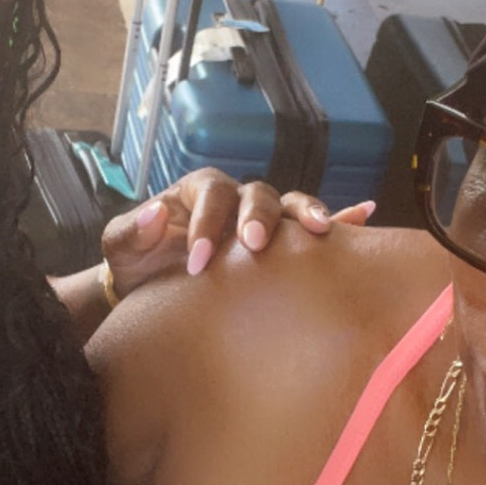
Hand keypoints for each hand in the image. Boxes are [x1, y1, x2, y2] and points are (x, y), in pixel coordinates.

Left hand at [102, 173, 375, 298]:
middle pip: (257, 194)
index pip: (210, 196)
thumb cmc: (138, 266)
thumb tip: (154, 215)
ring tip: (320, 230)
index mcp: (199, 192)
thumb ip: (129, 232)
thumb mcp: (120, 248)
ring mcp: (263, 219)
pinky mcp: (283, 243)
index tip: (197, 262)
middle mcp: (237, 199)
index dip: (206, 224)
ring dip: (306, 213)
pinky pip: (315, 227)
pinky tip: (364, 214)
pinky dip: (343, 218)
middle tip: (255, 245)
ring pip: (290, 205)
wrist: (153, 292)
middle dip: (259, 217)